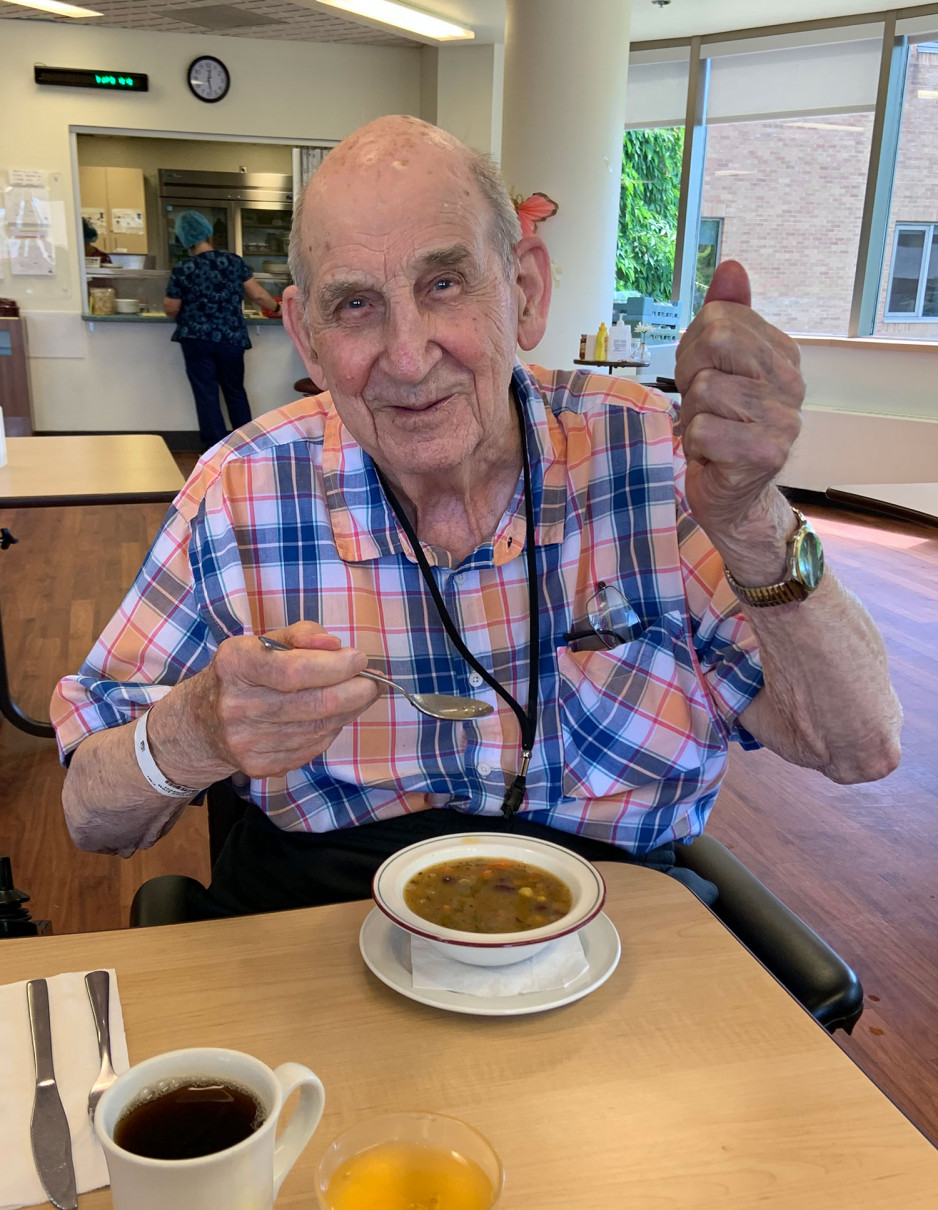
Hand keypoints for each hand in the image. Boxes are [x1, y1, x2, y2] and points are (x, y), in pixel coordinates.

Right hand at [150, 621, 378, 781]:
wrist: (200, 724)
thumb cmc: (243, 674)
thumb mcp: (262, 641)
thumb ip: (301, 635)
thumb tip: (335, 645)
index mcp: (235, 665)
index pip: (293, 670)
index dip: (334, 667)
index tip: (360, 659)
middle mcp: (237, 706)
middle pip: (313, 704)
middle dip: (355, 691)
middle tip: (372, 682)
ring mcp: (247, 742)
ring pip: (319, 728)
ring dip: (348, 711)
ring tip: (358, 695)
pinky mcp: (259, 766)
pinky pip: (312, 747)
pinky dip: (331, 730)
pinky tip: (333, 716)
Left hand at [674, 261, 804, 574]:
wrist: (733, 497)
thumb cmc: (720, 429)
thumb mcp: (715, 366)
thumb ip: (724, 316)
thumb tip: (732, 266)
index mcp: (783, 355)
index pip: (720, 318)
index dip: (693, 349)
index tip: (702, 377)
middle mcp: (792, 383)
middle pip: (715, 342)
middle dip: (690, 375)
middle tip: (702, 406)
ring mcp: (784, 419)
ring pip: (704, 390)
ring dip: (692, 416)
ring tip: (710, 434)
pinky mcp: (766, 453)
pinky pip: (703, 429)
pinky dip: (695, 446)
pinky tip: (713, 456)